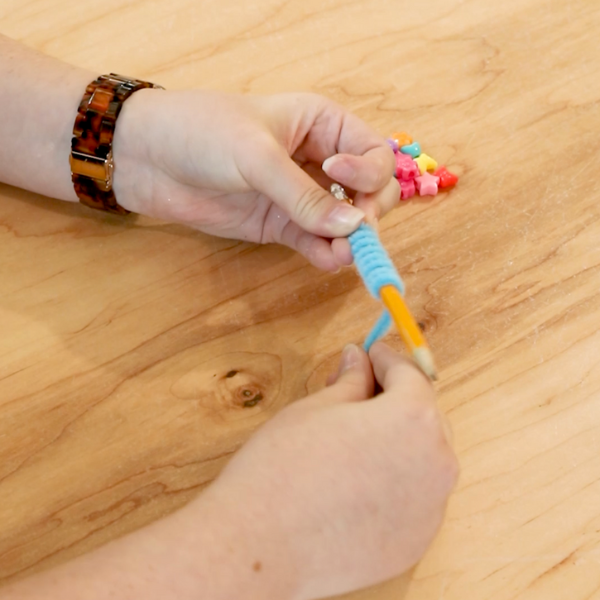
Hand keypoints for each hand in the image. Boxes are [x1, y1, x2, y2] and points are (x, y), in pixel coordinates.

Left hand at [113, 90, 398, 270]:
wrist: (147, 158)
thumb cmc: (202, 132)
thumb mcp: (257, 156)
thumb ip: (304, 195)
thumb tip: (355, 228)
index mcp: (322, 125)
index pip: (373, 152)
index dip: (369, 171)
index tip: (339, 176)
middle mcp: (319, 161)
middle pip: (368, 191)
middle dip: (368, 211)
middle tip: (355, 231)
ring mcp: (300, 196)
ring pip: (344, 222)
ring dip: (350, 240)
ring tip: (342, 255)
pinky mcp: (280, 225)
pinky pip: (315, 242)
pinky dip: (326, 253)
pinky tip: (329, 260)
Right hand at [199, 342, 457, 599]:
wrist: (259, 544)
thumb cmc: (282, 469)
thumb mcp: (317, 408)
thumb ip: (351, 381)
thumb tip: (358, 361)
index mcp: (414, 421)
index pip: (410, 375)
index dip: (386, 359)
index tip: (371, 354)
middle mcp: (436, 465)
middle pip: (424, 416)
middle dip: (393, 399)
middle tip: (355, 390)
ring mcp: (429, 509)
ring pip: (422, 457)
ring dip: (396, 440)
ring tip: (354, 437)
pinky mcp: (415, 542)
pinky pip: (414, 497)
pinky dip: (395, 480)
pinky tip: (357, 479)